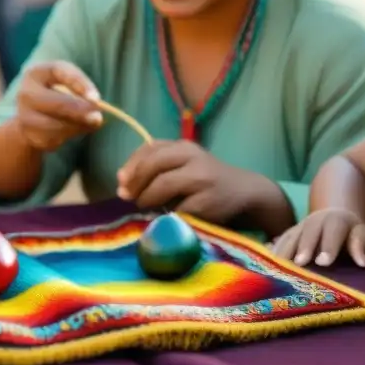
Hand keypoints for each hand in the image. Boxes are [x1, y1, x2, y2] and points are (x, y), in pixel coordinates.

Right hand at [13, 61, 102, 152]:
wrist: (32, 112)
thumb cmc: (57, 91)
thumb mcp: (68, 82)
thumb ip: (83, 90)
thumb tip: (96, 110)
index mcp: (37, 72)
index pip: (61, 71)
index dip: (80, 84)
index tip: (97, 99)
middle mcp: (26, 92)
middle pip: (56, 104)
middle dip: (80, 112)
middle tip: (98, 118)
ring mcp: (23, 115)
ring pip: (54, 126)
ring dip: (76, 127)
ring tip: (90, 123)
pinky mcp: (27, 134)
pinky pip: (51, 140)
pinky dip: (67, 137)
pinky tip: (72, 130)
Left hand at [116, 140, 277, 225]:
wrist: (243, 191)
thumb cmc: (205, 178)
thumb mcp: (185, 163)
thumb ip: (158, 165)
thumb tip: (122, 181)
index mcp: (185, 146)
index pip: (150, 149)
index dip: (131, 165)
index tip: (120, 181)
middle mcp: (194, 157)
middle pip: (154, 164)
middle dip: (135, 182)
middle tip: (126, 197)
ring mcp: (202, 179)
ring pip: (163, 185)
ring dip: (147, 198)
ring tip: (144, 206)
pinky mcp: (207, 202)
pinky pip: (177, 209)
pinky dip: (166, 214)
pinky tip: (165, 217)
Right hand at [272, 209, 364, 267]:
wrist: (336, 219)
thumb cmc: (352, 236)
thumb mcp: (363, 237)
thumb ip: (362, 245)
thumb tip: (362, 262)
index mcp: (337, 220)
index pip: (333, 230)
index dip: (328, 245)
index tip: (324, 262)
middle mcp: (316, 220)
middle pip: (309, 231)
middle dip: (304, 247)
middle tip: (300, 264)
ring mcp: (300, 226)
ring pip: (291, 236)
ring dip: (284, 252)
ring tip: (277, 269)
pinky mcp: (289, 234)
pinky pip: (279, 242)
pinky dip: (271, 254)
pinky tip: (263, 267)